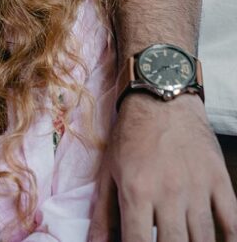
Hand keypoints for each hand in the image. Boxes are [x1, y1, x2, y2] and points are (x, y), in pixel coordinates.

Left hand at [88, 94, 236, 240]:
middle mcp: (168, 192)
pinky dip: (230, 239)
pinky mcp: (219, 181)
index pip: (137, 241)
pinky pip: (231, 220)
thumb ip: (103, 213)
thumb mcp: (108, 171)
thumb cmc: (130, 136)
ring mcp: (197, 188)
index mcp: (136, 191)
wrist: (162, 101)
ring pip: (203, 238)